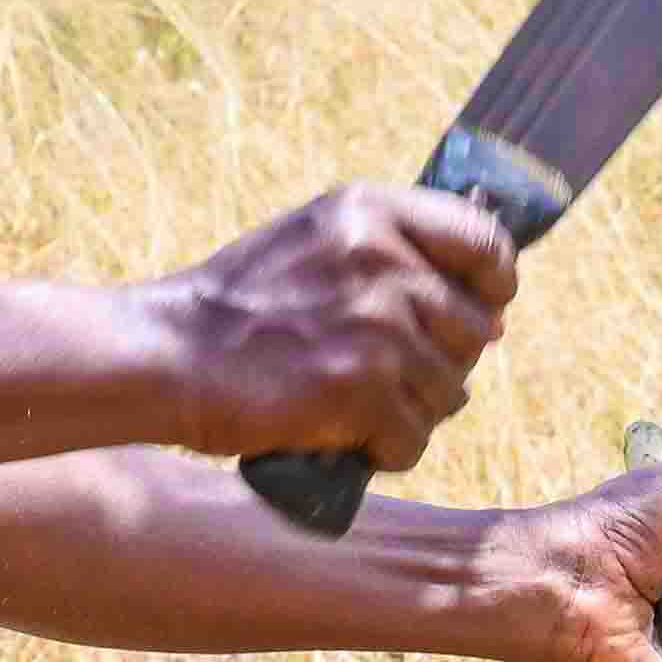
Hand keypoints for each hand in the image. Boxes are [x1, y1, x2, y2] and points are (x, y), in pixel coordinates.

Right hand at [138, 182, 520, 468]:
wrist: (168, 354)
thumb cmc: (239, 306)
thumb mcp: (317, 239)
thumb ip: (398, 255)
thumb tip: (493, 315)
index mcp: (372, 211)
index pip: (486, 240)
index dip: (493, 284)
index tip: (481, 308)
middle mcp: (382, 260)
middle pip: (476, 328)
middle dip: (443, 361)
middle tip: (386, 373)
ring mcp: (375, 326)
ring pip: (449, 392)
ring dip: (410, 411)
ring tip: (353, 406)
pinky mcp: (360, 390)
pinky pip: (414, 438)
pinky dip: (385, 450)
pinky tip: (345, 438)